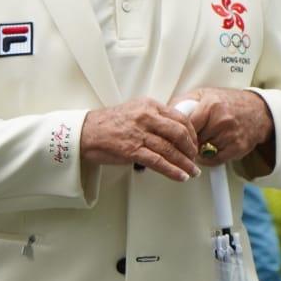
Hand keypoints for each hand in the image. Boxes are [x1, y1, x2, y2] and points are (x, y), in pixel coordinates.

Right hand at [81, 98, 200, 181]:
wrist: (84, 132)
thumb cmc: (109, 123)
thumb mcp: (135, 110)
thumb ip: (155, 117)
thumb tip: (174, 132)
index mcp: (150, 105)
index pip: (180, 118)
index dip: (192, 133)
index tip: (195, 142)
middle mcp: (146, 117)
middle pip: (179, 133)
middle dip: (191, 148)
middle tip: (195, 157)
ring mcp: (139, 134)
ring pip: (170, 149)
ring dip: (185, 163)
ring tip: (192, 171)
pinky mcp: (131, 150)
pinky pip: (158, 161)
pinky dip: (172, 170)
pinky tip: (181, 176)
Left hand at [177, 87, 275, 168]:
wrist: (258, 111)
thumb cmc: (229, 102)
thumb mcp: (205, 94)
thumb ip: (184, 102)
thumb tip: (164, 112)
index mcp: (211, 105)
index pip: (185, 126)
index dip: (178, 133)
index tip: (174, 135)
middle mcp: (222, 121)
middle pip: (192, 141)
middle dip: (189, 141)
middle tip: (192, 136)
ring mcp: (230, 136)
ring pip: (201, 152)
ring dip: (200, 149)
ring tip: (207, 138)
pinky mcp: (237, 148)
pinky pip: (213, 160)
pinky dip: (210, 157)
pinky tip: (214, 146)